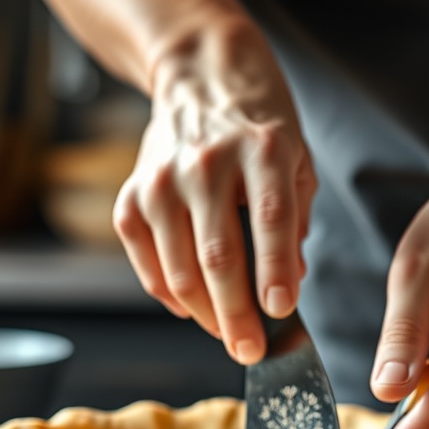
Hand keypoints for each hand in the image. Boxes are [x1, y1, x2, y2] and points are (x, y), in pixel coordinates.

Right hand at [112, 26, 316, 363]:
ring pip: (180, 269)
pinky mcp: (132, 196)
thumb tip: (285, 287)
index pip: (270, 218)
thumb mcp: (296, 161)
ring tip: (230, 336)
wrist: (199, 77)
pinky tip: (193, 308)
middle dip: (237, 314)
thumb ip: (294, 223)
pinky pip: (148, 264)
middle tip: (252, 351)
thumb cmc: (258, 127)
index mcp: (262, 149)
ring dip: (206, 315)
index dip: (274, 269)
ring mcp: (162, 180)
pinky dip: (171, 296)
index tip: (282, 311)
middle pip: (218, 255)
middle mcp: (208, 163)